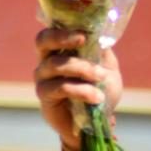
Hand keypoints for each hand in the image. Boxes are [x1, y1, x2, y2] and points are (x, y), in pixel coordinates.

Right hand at [33, 28, 122, 150]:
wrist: (97, 124)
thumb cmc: (100, 92)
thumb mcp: (108, 69)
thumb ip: (102, 52)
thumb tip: (100, 31)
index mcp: (60, 51)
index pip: (52, 31)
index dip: (63, 26)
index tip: (83, 29)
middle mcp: (46, 62)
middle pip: (43, 41)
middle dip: (63, 37)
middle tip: (82, 39)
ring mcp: (43, 79)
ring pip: (56, 64)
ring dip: (82, 68)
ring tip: (101, 77)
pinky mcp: (46, 98)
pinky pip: (60, 87)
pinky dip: (81, 90)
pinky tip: (96, 97)